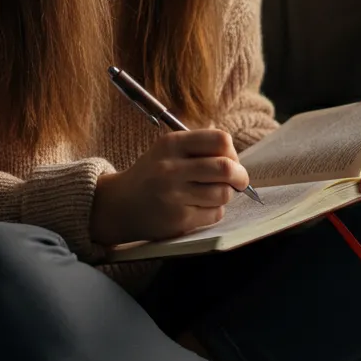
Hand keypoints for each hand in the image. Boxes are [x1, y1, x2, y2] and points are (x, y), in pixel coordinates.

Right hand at [90, 129, 248, 245]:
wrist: (120, 205)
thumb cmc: (153, 174)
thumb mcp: (169, 150)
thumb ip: (200, 148)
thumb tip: (238, 161)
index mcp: (172, 144)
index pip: (220, 140)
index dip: (232, 152)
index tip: (231, 160)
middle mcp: (171, 168)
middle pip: (226, 168)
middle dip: (241, 176)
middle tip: (240, 181)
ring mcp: (174, 196)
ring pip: (223, 193)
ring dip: (226, 195)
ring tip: (212, 194)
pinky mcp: (179, 220)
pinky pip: (215, 214)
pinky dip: (214, 211)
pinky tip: (198, 208)